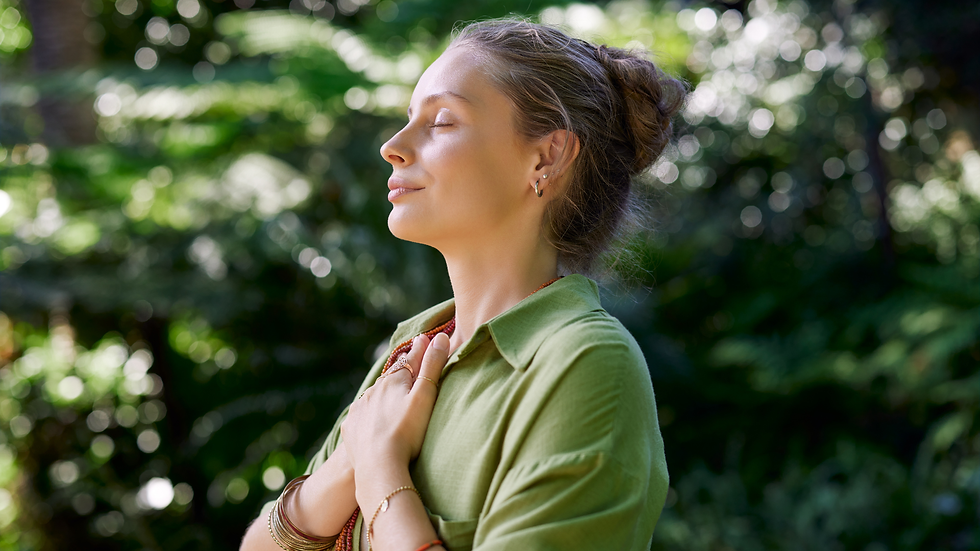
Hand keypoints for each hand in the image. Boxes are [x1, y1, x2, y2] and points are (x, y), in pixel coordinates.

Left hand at [341, 332, 449, 470]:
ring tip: (392, 398)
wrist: (379, 465)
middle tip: (409, 367)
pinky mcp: (351, 427)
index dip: (419, 351)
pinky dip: (370, 415)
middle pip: (391, 377)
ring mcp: (360, 409)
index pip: (410, 360)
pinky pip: (362, 417)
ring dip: (384, 394)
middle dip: (401, 373)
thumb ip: (433, 366)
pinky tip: (374, 422)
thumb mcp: (425, 396)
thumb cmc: (408, 431)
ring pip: (375, 396)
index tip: (424, 340)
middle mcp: (373, 390)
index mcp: (393, 380)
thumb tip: (440, 337)